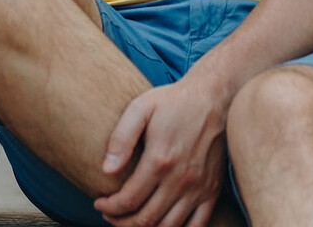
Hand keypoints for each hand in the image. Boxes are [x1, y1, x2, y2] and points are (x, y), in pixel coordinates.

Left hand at [93, 71, 232, 226]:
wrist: (213, 98)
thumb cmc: (173, 102)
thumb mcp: (141, 108)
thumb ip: (121, 138)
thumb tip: (107, 170)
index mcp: (160, 160)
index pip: (129, 200)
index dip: (109, 208)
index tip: (99, 203)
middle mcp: (180, 180)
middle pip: (146, 219)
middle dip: (121, 222)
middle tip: (109, 214)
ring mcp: (199, 188)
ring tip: (130, 220)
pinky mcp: (212, 190)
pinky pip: (197, 225)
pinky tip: (162, 225)